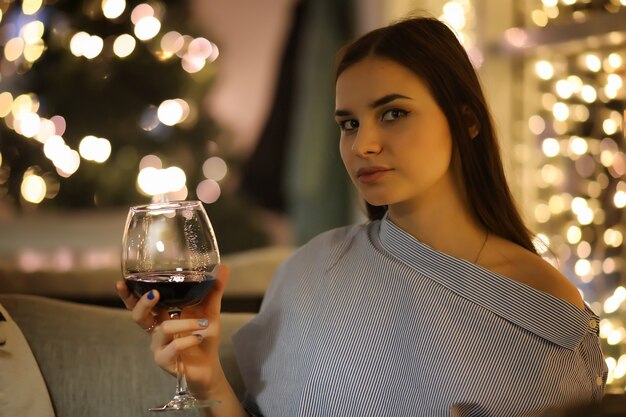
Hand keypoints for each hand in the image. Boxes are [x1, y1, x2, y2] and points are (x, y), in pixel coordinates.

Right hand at [116, 264, 230, 398]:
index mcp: (162, 316)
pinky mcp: (164, 361)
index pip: (141, 303)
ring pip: (164, 328)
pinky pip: (174, 346)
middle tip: (154, 293)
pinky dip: (189, 339)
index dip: (129, 294)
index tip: (122, 282)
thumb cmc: (204, 337)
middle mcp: (156, 330)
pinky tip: (199, 337)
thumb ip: (213, 290)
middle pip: (138, 316)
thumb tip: (222, 266)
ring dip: (186, 323)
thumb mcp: (210, 311)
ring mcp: (158, 346)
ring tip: (204, 323)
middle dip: (142, 303)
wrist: (209, 367)